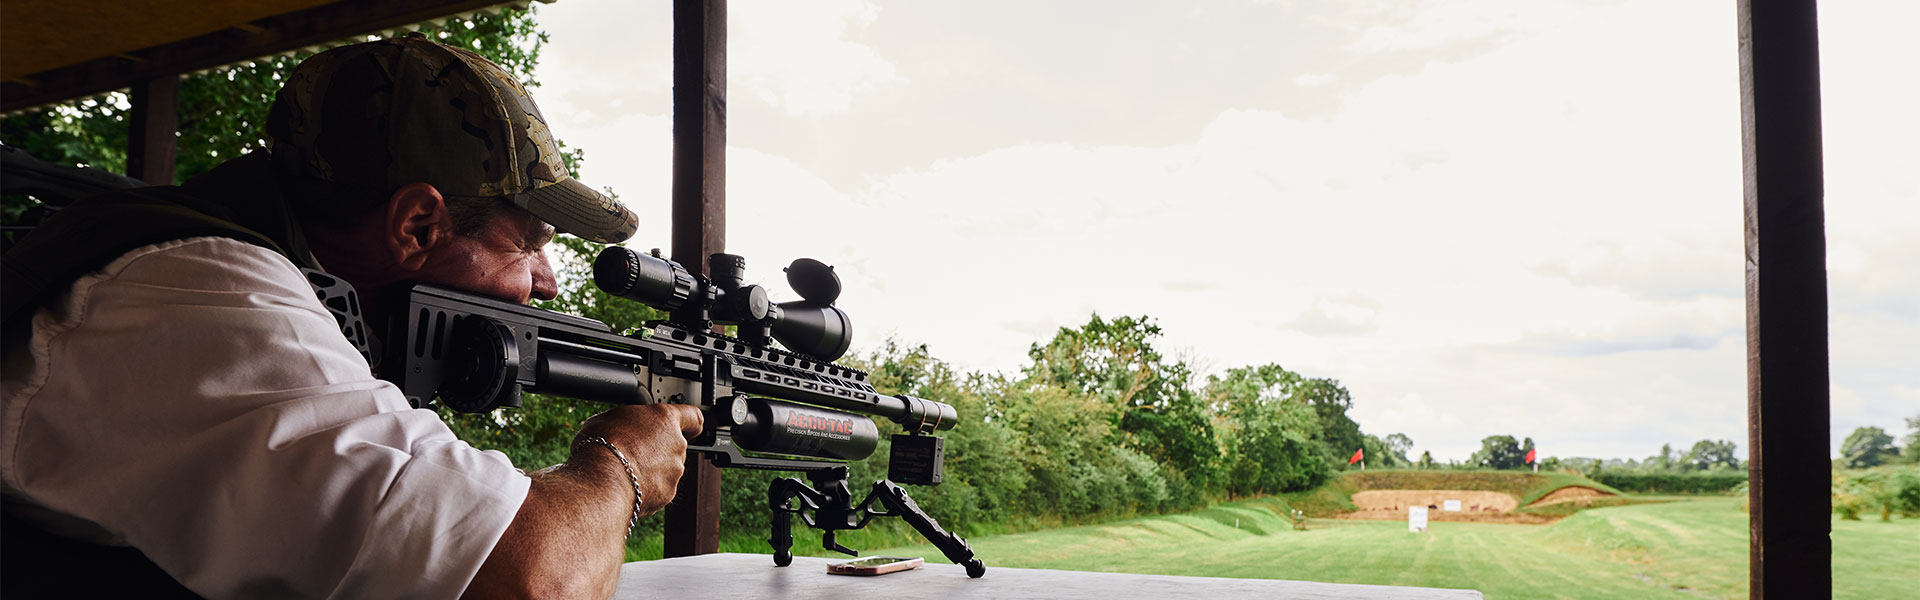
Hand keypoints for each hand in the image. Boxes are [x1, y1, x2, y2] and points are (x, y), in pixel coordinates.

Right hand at [573, 404, 703, 514]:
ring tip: (624, 473)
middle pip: (674, 447)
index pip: (692, 417)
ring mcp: (674, 471)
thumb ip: (628, 422)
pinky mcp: (667, 494)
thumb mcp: (609, 418)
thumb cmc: (602, 445)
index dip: (690, 424)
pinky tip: (626, 487)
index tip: (690, 428)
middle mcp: (676, 444)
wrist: (602, 481)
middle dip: (657, 451)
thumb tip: (623, 428)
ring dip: (651, 471)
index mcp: (665, 419)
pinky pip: (659, 490)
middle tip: (633, 453)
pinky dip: (647, 490)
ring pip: (667, 470)